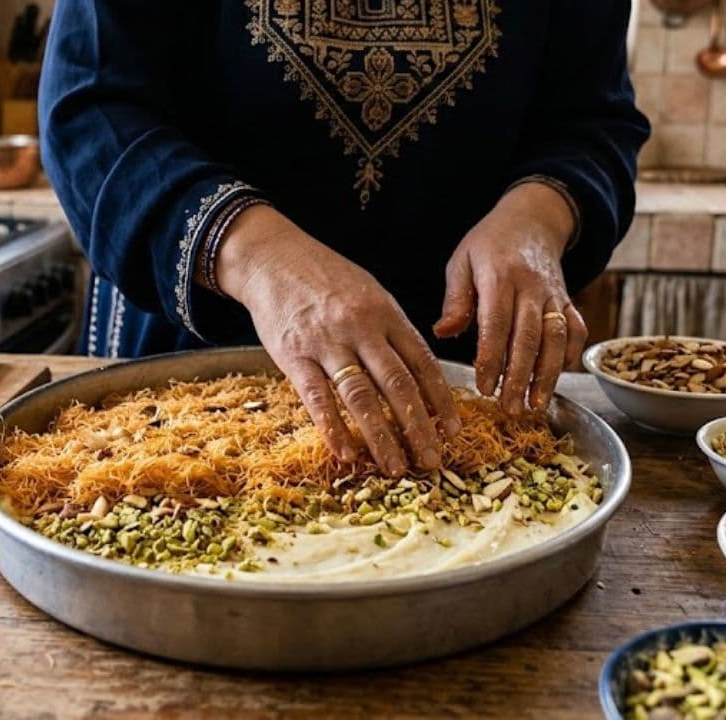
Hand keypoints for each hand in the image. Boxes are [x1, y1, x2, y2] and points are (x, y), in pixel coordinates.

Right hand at [215, 205, 460, 476]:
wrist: (272, 258)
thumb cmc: (324, 277)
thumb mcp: (369, 292)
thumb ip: (392, 330)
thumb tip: (419, 374)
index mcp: (385, 313)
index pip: (422, 362)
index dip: (441, 400)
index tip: (453, 430)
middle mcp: (361, 328)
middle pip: (398, 385)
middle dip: (419, 427)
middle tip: (433, 461)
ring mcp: (326, 342)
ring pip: (361, 396)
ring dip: (382, 436)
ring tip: (396, 467)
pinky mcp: (293, 355)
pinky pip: (317, 397)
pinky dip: (333, 428)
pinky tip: (346, 453)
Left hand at [432, 182, 587, 415]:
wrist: (531, 220)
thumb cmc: (488, 245)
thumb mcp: (461, 262)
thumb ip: (455, 300)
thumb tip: (443, 334)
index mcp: (499, 276)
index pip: (496, 323)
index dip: (491, 358)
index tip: (484, 387)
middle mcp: (531, 286)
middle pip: (529, 336)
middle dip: (520, 376)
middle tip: (509, 408)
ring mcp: (555, 294)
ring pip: (556, 338)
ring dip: (547, 374)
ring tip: (535, 405)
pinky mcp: (569, 300)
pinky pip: (576, 331)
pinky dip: (569, 356)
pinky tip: (555, 380)